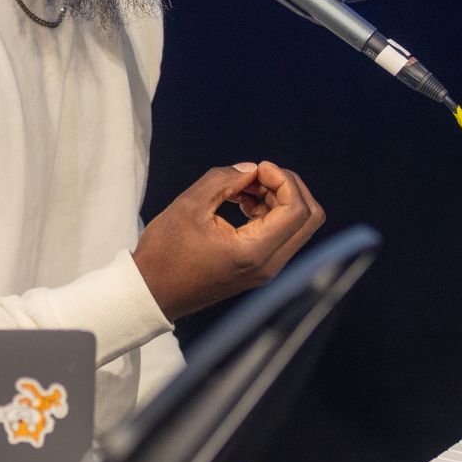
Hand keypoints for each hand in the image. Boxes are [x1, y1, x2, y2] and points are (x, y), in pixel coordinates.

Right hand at [133, 161, 324, 320]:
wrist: (152, 292)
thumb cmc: (165, 252)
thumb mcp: (189, 205)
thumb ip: (223, 180)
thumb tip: (252, 169)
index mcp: (254, 253)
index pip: (297, 210)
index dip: (283, 180)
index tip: (255, 168)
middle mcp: (269, 265)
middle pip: (309, 217)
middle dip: (288, 186)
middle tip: (255, 174)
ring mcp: (266, 269)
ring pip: (297, 224)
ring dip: (278, 197)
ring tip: (242, 187)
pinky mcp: (258, 268)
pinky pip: (281, 234)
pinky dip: (270, 211)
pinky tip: (241, 201)